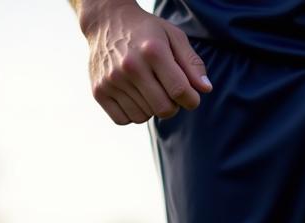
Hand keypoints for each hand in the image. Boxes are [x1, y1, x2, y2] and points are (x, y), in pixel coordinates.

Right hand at [79, 1, 211, 124]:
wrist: (106, 20)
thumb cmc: (147, 31)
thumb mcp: (173, 37)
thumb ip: (192, 63)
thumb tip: (205, 89)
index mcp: (153, 51)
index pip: (181, 92)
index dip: (191, 100)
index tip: (190, 96)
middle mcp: (131, 66)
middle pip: (164, 109)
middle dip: (172, 106)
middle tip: (167, 92)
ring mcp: (112, 79)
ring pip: (144, 117)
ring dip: (150, 108)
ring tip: (146, 88)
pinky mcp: (99, 90)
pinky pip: (124, 120)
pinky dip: (132, 113)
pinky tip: (132, 95)